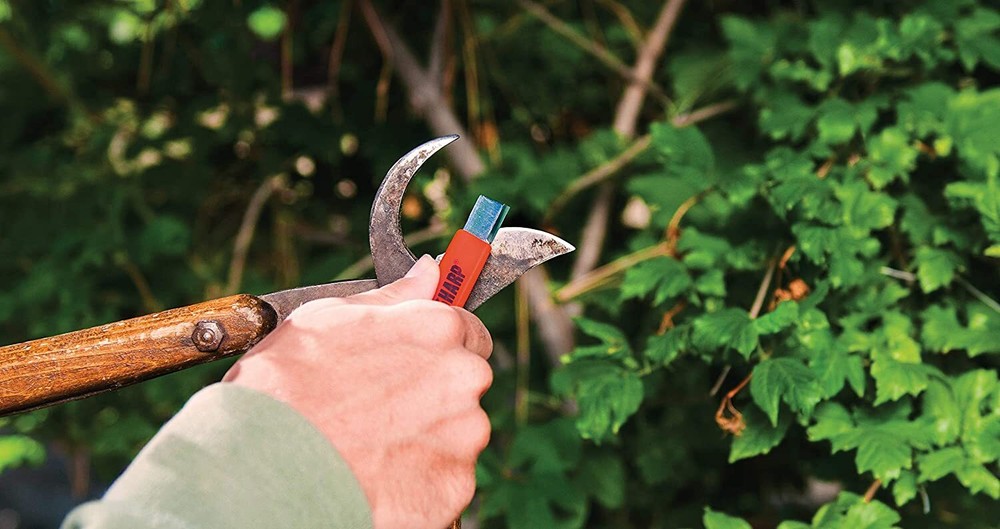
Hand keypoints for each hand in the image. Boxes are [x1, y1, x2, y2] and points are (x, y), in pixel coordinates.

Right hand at [223, 255, 492, 528]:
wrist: (265, 469)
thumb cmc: (287, 387)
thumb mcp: (329, 319)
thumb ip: (393, 297)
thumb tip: (429, 272)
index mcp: (439, 330)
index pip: (468, 331)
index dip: (438, 348)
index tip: (412, 363)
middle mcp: (464, 381)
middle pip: (464, 385)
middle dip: (433, 394)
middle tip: (378, 409)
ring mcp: (463, 439)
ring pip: (456, 436)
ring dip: (425, 440)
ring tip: (369, 447)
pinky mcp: (453, 491)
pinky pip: (444, 481)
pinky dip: (418, 482)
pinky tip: (376, 478)